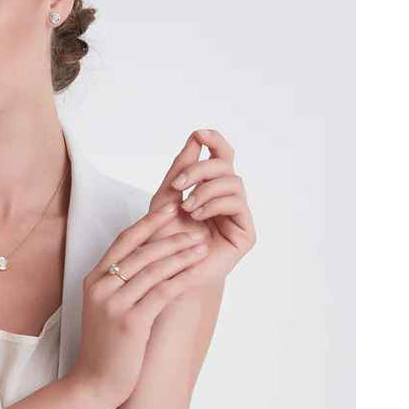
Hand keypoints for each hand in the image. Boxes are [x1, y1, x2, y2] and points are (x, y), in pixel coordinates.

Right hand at [71, 204, 210, 406]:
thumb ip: (121, 284)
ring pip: (154, 269)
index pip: (124, 241)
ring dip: (182, 255)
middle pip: (141, 251)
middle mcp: (101, 287)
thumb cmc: (106, 346)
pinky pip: (162, 293)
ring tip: (202, 247)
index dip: (148, 223)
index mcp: (93, 280)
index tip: (170, 208)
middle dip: (171, 236)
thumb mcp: (106, 308)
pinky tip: (198, 272)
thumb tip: (150, 261)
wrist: (94, 383)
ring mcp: (114, 304)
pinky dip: (182, 279)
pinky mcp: (129, 322)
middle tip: (195, 227)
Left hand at [146, 128, 255, 289]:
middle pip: (227, 165)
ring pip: (233, 182)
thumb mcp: (166, 198)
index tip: (199, 134)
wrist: (165, 275)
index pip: (221, 156)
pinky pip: (237, 204)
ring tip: (186, 206)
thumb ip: (180, 168)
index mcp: (210, 188)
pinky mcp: (245, 233)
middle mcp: (227, 199)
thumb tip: (196, 137)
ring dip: (206, 189)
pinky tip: (197, 215)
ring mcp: (237, 216)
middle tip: (179, 183)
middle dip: (201, 169)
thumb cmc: (163, 238)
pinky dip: (215, 203)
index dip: (214, 141)